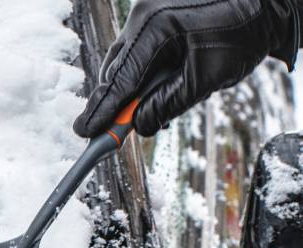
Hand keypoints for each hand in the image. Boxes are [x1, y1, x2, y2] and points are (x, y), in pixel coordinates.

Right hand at [74, 0, 299, 137]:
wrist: (265, 3)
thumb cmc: (243, 34)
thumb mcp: (207, 78)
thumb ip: (168, 103)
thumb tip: (139, 125)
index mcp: (154, 28)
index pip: (120, 78)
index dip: (103, 109)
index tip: (86, 131)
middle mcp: (143, 16)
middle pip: (116, 68)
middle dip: (110, 101)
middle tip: (96, 128)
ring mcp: (147, 12)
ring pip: (124, 59)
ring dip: (127, 88)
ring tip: (131, 115)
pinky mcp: (155, 15)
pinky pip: (137, 49)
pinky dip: (139, 72)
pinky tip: (147, 91)